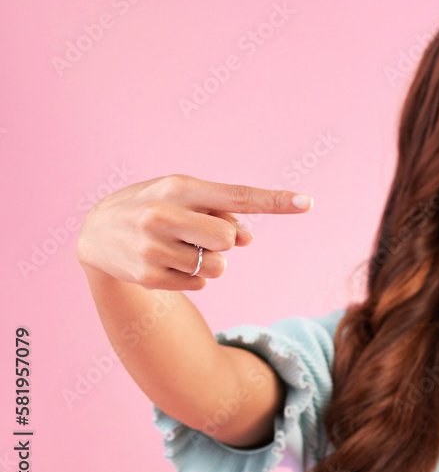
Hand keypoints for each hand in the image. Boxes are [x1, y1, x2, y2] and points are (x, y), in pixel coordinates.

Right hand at [76, 174, 312, 290]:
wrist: (96, 233)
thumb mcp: (183, 196)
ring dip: (210, 260)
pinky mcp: (148, 276)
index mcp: (179, 187)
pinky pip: (201, 283)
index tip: (308, 203)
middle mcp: (163, 214)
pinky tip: (168, 263)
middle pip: (230, 239)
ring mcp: (153, 247)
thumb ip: (221, 211)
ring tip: (180, 247)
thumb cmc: (155, 206)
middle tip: (201, 234)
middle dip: (225, 241)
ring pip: (219, 266)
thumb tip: (248, 240)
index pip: (237, 195)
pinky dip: (194, 276)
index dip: (275, 200)